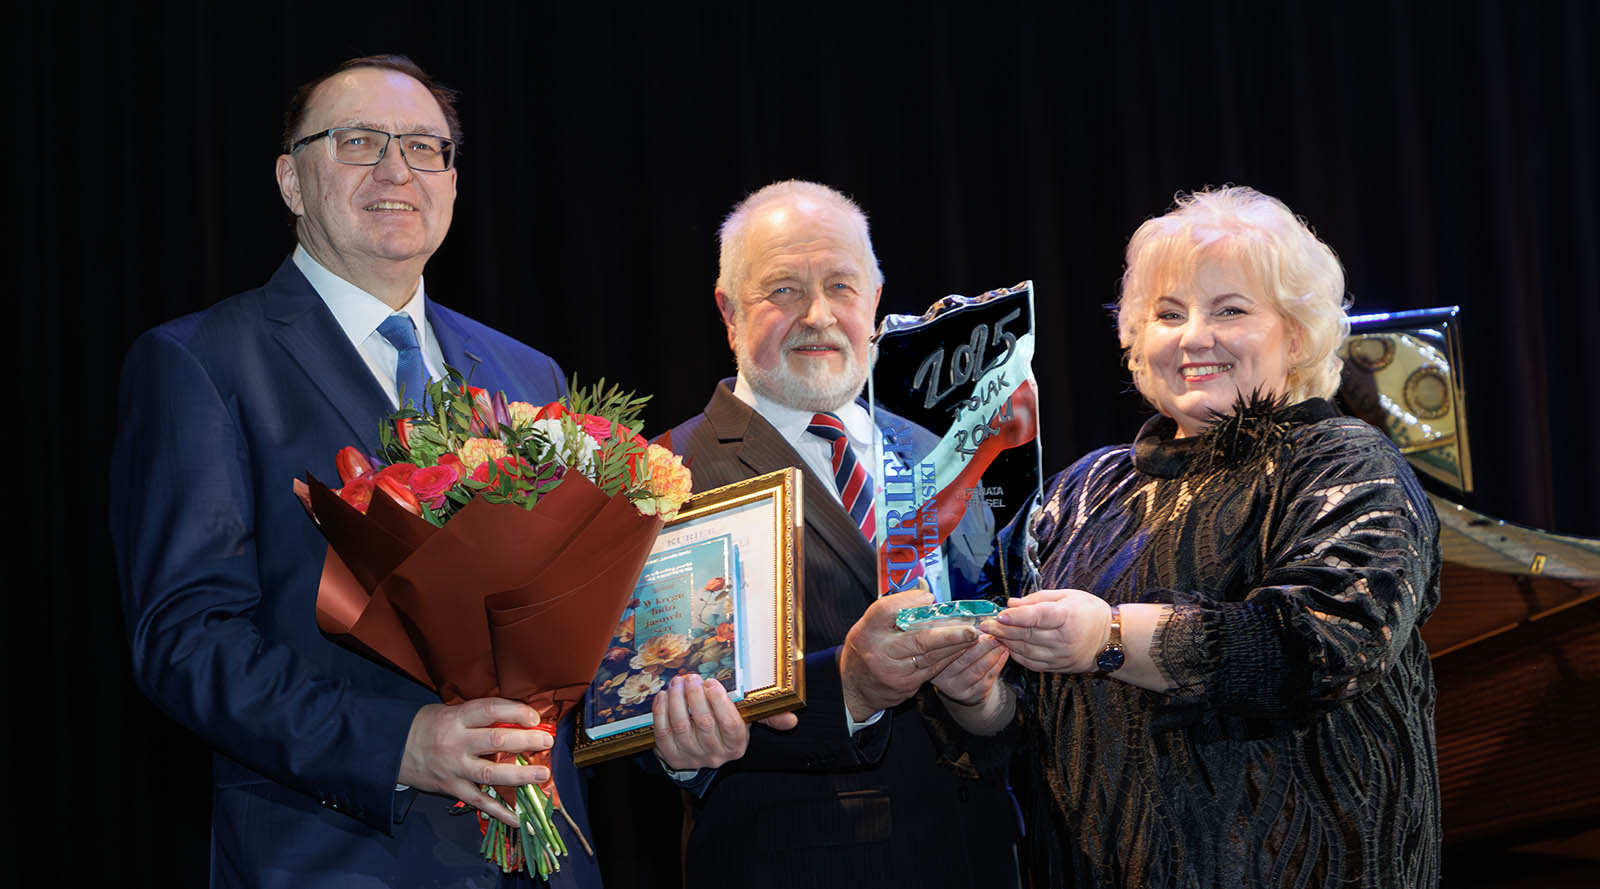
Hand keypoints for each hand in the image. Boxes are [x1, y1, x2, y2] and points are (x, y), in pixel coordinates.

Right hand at [398, 698, 553, 827]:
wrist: (391, 749)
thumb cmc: (427, 726)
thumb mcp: (449, 711)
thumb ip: (479, 716)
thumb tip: (517, 719)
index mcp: (457, 718)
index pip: (490, 710)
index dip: (515, 712)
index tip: (535, 717)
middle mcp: (456, 743)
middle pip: (495, 741)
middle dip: (525, 741)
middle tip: (547, 742)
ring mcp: (454, 768)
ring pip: (491, 773)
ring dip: (521, 775)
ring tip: (543, 774)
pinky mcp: (452, 788)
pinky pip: (479, 801)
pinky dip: (500, 812)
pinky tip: (519, 818)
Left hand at [652, 674, 799, 771]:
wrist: (701, 749)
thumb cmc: (725, 725)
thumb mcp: (747, 719)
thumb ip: (769, 716)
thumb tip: (793, 720)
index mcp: (736, 744)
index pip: (731, 725)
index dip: (719, 703)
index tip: (711, 682)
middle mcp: (716, 755)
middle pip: (704, 724)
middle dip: (695, 697)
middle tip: (692, 677)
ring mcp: (692, 757)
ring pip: (681, 728)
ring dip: (677, 702)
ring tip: (677, 682)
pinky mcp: (672, 757)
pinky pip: (663, 735)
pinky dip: (661, 713)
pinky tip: (663, 696)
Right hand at [839, 590, 981, 720]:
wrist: (854, 687)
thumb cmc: (867, 646)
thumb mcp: (872, 624)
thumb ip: (896, 608)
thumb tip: (926, 595)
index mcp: (868, 630)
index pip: (887, 611)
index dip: (910, 603)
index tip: (930, 599)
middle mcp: (879, 651)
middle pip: (918, 639)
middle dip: (948, 634)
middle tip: (970, 628)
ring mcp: (893, 671)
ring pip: (930, 657)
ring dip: (955, 646)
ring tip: (972, 635)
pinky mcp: (905, 686)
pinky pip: (932, 669)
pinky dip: (948, 658)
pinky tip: (960, 649)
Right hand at [931, 632, 1008, 705]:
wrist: (960, 686)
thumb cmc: (954, 657)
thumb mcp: (947, 645)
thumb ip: (951, 632)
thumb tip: (963, 615)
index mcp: (932, 662)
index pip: (945, 649)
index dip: (960, 638)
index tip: (973, 628)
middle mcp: (942, 678)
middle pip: (964, 659)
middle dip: (981, 645)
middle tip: (993, 633)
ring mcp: (957, 688)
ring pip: (978, 668)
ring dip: (992, 653)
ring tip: (1001, 641)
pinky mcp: (972, 695)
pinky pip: (988, 677)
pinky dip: (998, 663)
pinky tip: (1004, 653)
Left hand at [981, 588, 1110, 672]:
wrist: (1110, 639)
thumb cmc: (1088, 611)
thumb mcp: (1067, 596)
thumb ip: (1037, 599)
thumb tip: (1010, 603)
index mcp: (1069, 616)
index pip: (1039, 616)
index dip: (1017, 616)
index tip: (1000, 614)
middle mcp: (1065, 639)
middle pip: (1028, 635)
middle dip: (1003, 629)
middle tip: (984, 624)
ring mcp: (1062, 656)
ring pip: (1026, 650)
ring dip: (1006, 642)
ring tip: (992, 633)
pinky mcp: (1059, 667)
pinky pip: (1032, 663)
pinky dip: (1017, 654)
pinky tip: (1008, 645)